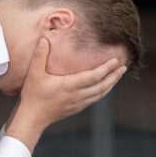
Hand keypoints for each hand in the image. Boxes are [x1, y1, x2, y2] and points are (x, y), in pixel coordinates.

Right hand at [6, 37, 126, 150]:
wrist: (32, 117)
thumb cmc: (33, 95)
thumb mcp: (34, 74)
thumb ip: (40, 55)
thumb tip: (44, 39)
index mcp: (70, 85)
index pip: (94, 76)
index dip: (107, 68)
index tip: (116, 60)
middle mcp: (77, 95)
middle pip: (102, 85)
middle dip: (114, 76)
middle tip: (123, 67)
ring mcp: (78, 103)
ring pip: (100, 94)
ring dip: (111, 84)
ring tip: (118, 76)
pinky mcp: (76, 108)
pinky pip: (94, 99)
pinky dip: (102, 92)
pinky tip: (104, 87)